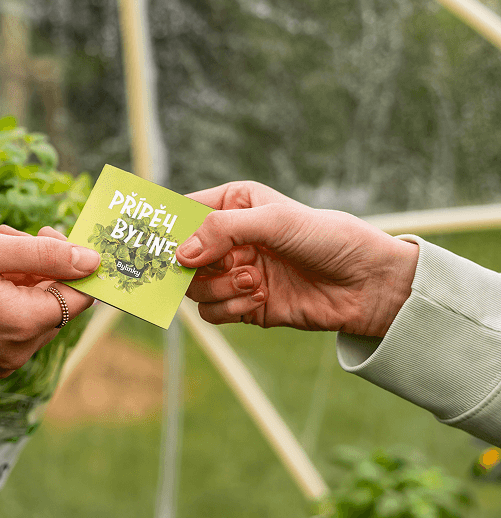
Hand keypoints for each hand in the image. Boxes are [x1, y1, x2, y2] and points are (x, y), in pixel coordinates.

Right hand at [0, 229, 98, 377]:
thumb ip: (44, 253)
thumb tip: (92, 259)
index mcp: (22, 323)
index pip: (80, 296)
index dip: (73, 263)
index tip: (48, 235)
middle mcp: (20, 351)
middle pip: (56, 303)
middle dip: (42, 266)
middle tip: (10, 237)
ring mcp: (6, 361)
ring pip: (37, 313)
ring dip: (26, 280)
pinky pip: (17, 328)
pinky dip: (11, 300)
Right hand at [175, 181, 418, 336]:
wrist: (367, 284)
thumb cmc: (328, 238)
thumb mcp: (275, 221)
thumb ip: (223, 232)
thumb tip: (181, 255)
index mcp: (234, 206)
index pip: (185, 212)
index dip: (165, 226)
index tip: (150, 241)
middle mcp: (229, 240)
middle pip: (181, 257)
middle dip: (193, 266)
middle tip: (207, 268)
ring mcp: (234, 273)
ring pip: (194, 287)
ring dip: (218, 288)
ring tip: (254, 282)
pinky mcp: (243, 304)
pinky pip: (213, 312)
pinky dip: (230, 308)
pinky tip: (259, 299)